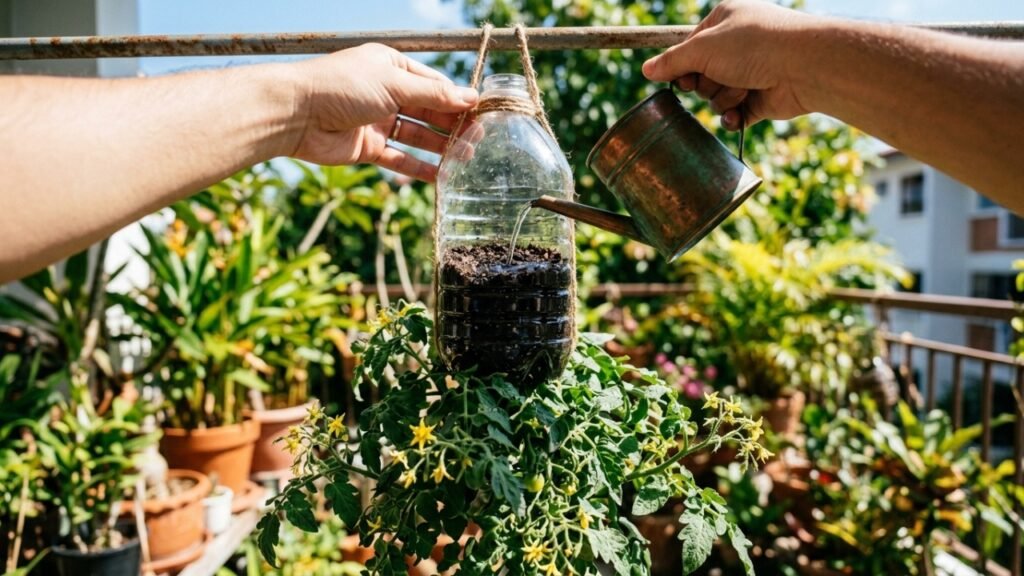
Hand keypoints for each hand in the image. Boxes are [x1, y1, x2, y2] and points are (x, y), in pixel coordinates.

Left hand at [289, 44, 478, 180]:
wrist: (296, 114)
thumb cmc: (342, 86)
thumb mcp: (394, 84)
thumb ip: (434, 95)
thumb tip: (471, 98)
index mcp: (392, 67)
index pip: (434, 84)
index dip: (458, 99)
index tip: (482, 115)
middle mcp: (386, 92)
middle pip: (428, 111)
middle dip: (453, 125)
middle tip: (479, 140)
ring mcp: (377, 121)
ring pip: (416, 136)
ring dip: (440, 147)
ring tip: (466, 159)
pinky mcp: (367, 147)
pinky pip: (398, 158)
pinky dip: (418, 167)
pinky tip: (440, 176)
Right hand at [642, 0, 817, 129]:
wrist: (802, 67)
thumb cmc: (753, 46)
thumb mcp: (702, 48)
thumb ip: (672, 62)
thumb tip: (647, 70)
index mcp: (725, 21)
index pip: (690, 47)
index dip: (683, 65)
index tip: (683, 77)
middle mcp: (738, 44)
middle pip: (701, 74)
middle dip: (707, 83)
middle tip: (719, 78)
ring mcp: (751, 72)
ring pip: (717, 96)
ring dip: (724, 98)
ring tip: (743, 88)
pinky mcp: (761, 98)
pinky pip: (735, 115)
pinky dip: (734, 117)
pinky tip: (739, 116)